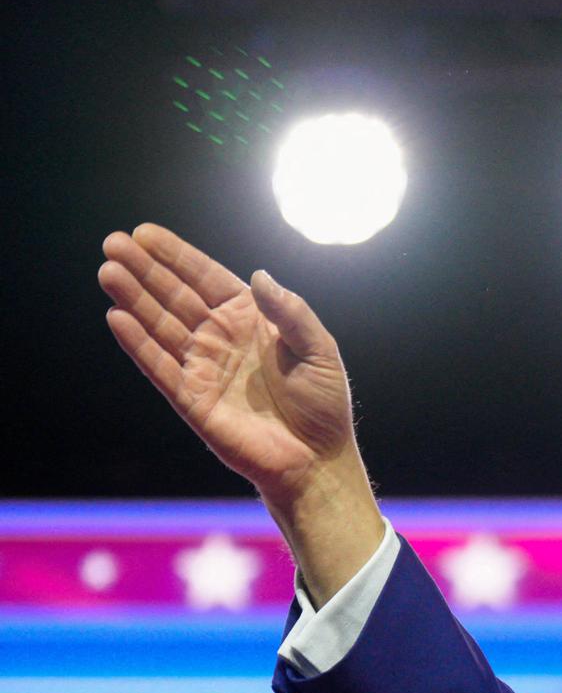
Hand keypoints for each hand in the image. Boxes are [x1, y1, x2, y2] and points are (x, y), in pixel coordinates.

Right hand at [98, 224, 354, 501]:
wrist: (317, 459)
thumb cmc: (322, 404)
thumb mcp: (319, 350)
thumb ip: (291, 313)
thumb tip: (258, 275)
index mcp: (251, 320)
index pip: (207, 279)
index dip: (177, 256)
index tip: (145, 233)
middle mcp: (222, 339)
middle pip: (176, 296)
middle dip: (145, 269)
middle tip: (113, 243)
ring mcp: (204, 367)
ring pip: (161, 325)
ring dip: (134, 299)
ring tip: (109, 271)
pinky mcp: (191, 398)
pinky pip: (159, 366)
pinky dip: (138, 343)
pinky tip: (117, 318)